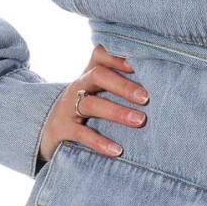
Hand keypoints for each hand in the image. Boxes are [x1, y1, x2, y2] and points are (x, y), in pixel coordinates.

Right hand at [38, 44, 148, 162]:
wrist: (46, 129)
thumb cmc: (84, 108)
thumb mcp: (97, 92)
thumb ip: (119, 85)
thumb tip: (161, 84)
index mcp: (89, 74)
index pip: (100, 55)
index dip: (118, 56)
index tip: (139, 63)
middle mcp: (78, 86)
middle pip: (98, 76)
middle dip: (123, 85)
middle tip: (146, 97)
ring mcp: (67, 107)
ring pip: (91, 104)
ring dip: (117, 112)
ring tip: (140, 121)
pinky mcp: (62, 129)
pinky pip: (81, 134)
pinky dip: (100, 142)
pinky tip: (117, 150)